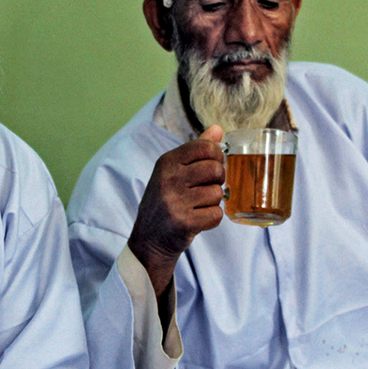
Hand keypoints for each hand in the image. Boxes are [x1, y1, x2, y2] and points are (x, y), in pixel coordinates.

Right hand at [128, 125, 224, 296]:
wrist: (149, 239)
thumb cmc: (165, 200)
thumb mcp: (173, 171)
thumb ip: (196, 150)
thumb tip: (219, 129)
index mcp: (167, 162)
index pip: (206, 147)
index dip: (217, 157)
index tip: (211, 167)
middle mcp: (168, 179)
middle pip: (216, 169)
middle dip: (217, 180)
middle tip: (206, 188)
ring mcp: (175, 201)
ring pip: (217, 193)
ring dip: (213, 202)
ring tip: (197, 206)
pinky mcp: (184, 223)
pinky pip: (216, 214)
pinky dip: (212, 219)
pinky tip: (198, 219)